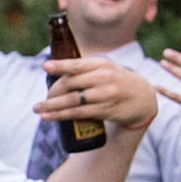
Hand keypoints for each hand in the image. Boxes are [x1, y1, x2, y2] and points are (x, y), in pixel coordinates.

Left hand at [36, 56, 157, 130]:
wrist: (143, 98)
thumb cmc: (116, 81)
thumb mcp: (106, 68)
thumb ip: (84, 69)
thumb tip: (54, 70)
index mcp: (102, 64)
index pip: (77, 65)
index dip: (60, 65)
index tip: (45, 67)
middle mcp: (104, 78)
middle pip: (71, 83)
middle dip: (52, 92)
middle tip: (43, 99)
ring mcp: (105, 95)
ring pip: (72, 100)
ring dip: (51, 106)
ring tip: (37, 109)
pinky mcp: (105, 110)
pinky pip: (78, 113)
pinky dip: (61, 116)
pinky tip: (49, 117)